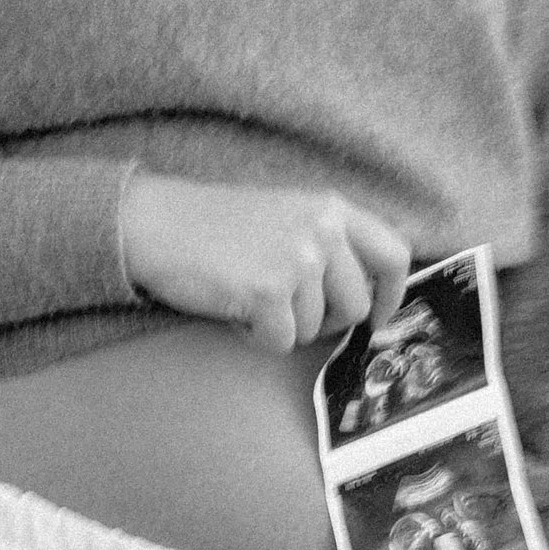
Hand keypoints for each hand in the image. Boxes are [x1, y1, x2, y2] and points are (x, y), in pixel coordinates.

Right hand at [121, 173, 409, 353]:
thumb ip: (328, 244)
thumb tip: (364, 301)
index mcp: (331, 207)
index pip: (394, 254)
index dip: (391, 294)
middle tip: (284, 310)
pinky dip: (255, 335)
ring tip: (247, 294)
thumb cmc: (213, 226)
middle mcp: (323, 229)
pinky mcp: (270, 291)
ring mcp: (299, 259)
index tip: (377, 317)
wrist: (154, 224)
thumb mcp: (286, 215)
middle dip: (323, 321)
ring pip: (315, 329)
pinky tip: (232, 306)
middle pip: (354, 305)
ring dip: (282, 325)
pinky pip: (281, 341)